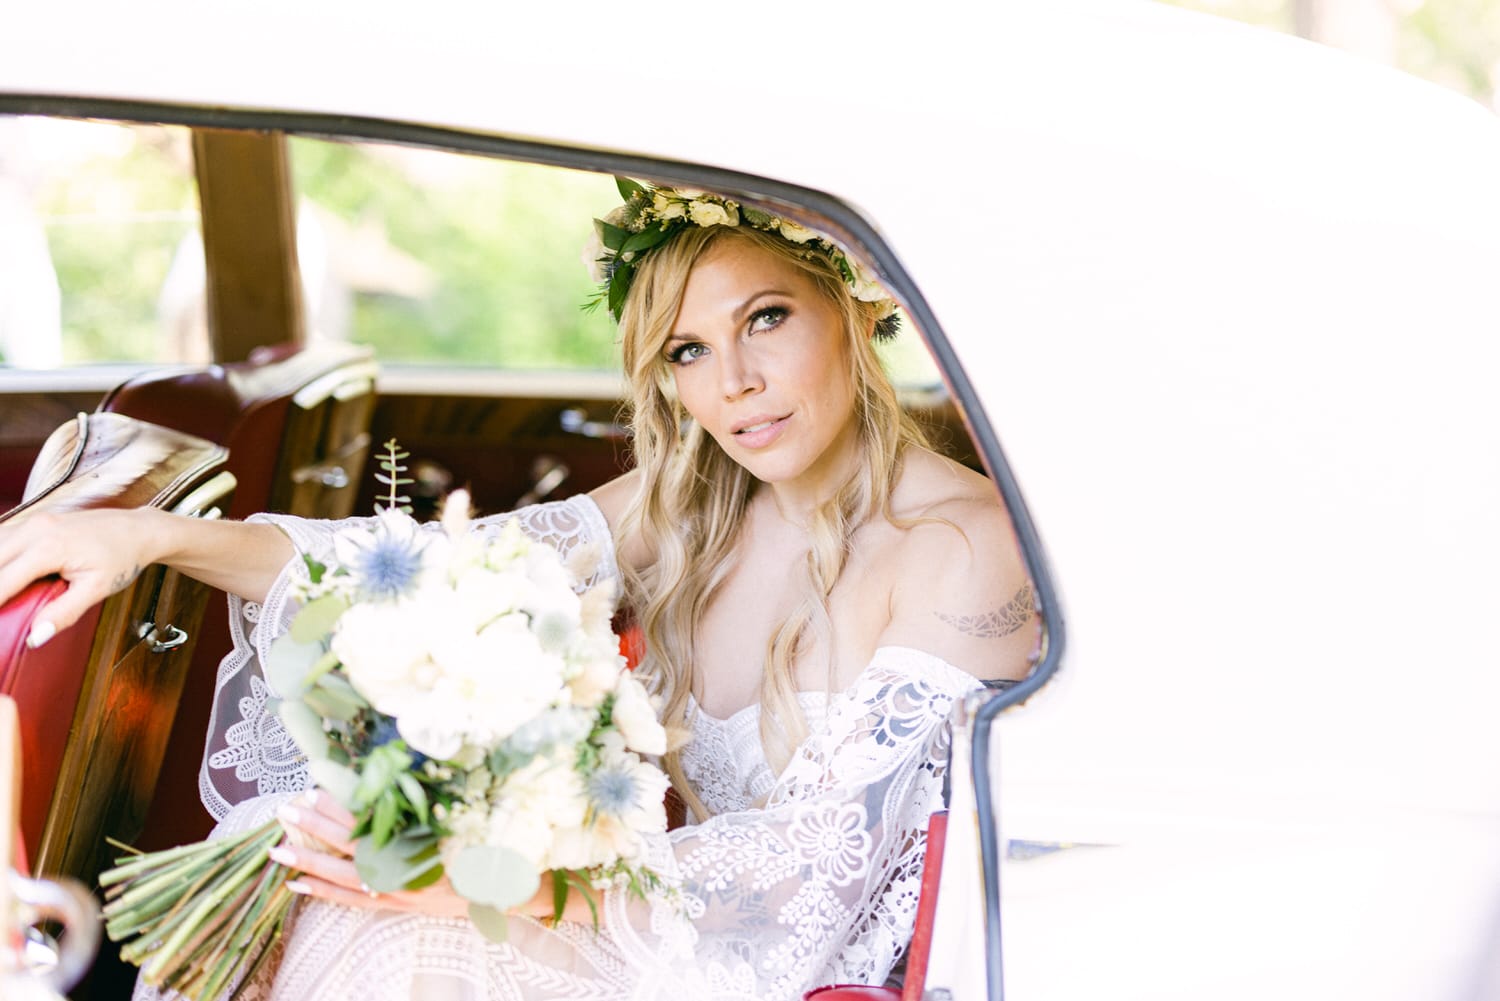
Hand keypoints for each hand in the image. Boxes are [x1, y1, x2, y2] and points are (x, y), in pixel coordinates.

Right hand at [0, 509, 155, 646]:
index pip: (1, 582)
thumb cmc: (122, 558)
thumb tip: (34, 638)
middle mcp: (35, 529)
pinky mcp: (33, 520)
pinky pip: (1, 537)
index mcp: (49, 547)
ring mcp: (33, 521)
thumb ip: (64, 613)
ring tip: (1, 599)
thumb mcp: (97, 590)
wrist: (138, 530)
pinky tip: (2, 575)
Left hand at [271, 790, 469, 917]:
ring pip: (340, 874)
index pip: (366, 819)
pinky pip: (349, 899)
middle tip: (286, 809)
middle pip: (347, 843)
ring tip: (278, 850)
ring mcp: (390, 887)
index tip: (316, 790)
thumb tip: (391, 783)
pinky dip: (322, 892)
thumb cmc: (472, 849)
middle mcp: (396, 863)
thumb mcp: (450, 821)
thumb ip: (422, 806)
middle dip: (314, 825)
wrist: (490, 889)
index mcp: (410, 838)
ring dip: (308, 860)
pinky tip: (296, 884)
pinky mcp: (389, 903)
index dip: (339, 806)